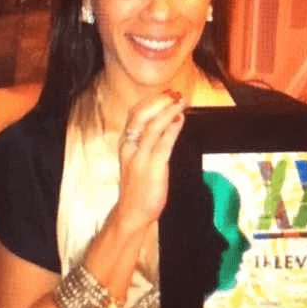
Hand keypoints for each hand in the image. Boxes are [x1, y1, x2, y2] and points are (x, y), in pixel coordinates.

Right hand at [115, 90, 185, 232]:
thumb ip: (149, 143)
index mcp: (125, 144)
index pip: (135, 114)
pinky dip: (172, 129)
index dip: (151, 101)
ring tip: (181, 102)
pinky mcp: (152, 169)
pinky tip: (180, 120)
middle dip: (159, 101)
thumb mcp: (138, 161)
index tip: (166, 93)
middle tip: (175, 94)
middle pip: (140, 115)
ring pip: (151, 126)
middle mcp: (129, 148)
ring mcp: (140, 158)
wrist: (132, 214)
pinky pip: (162, 144)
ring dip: (168, 111)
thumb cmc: (138, 188)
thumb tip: (168, 124)